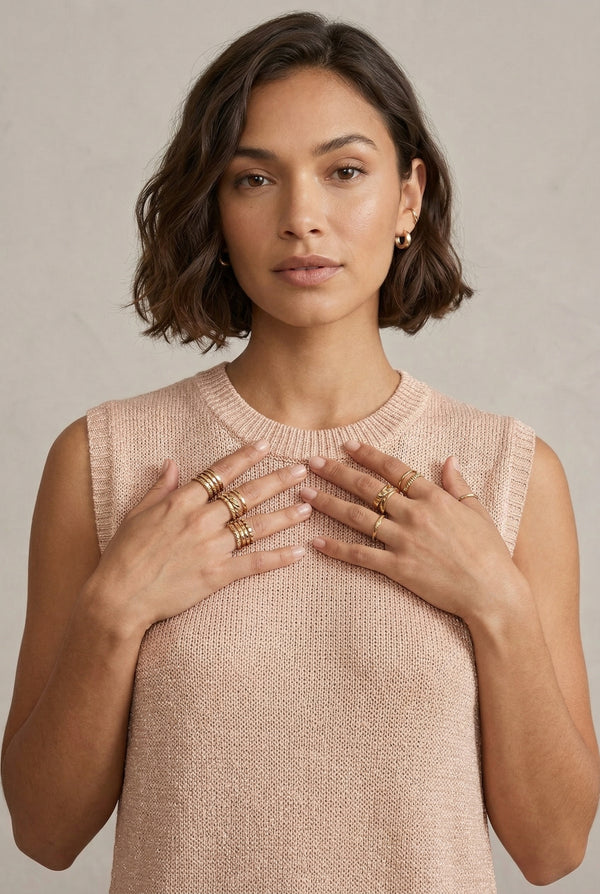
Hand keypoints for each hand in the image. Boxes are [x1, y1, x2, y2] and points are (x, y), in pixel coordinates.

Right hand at [87, 441, 309, 630]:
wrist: (118, 597)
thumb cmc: (123, 555)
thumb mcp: (136, 513)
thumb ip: (159, 488)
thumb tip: (170, 463)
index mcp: (181, 501)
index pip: (221, 472)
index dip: (246, 456)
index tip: (266, 445)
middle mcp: (201, 519)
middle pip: (247, 494)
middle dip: (277, 479)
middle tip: (302, 469)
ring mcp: (211, 547)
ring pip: (257, 526)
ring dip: (285, 515)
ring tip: (308, 506)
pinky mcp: (216, 575)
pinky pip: (254, 563)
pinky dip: (279, 558)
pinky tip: (299, 552)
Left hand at [301, 441, 527, 625]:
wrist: (493, 592)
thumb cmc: (490, 553)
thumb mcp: (478, 511)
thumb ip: (458, 484)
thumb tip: (449, 459)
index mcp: (434, 498)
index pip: (394, 469)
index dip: (368, 454)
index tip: (347, 444)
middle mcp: (415, 514)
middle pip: (368, 487)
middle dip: (337, 471)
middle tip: (313, 461)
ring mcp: (404, 541)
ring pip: (357, 516)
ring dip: (328, 503)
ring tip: (305, 493)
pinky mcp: (398, 567)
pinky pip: (360, 555)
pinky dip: (337, 548)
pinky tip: (316, 541)